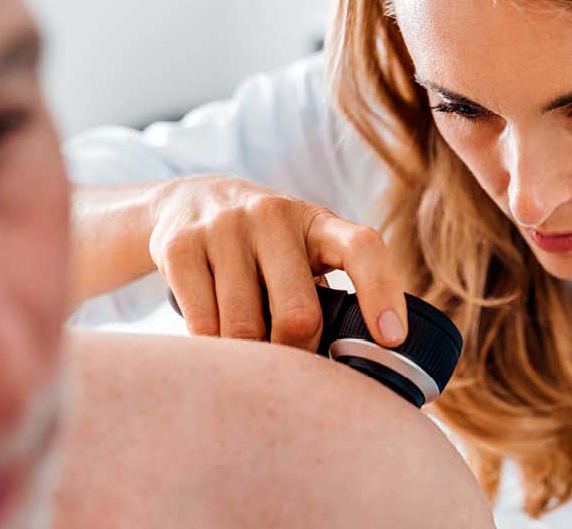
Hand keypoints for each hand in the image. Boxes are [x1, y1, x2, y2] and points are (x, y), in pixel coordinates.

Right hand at [147, 175, 406, 350]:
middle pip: (298, 313)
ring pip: (244, 329)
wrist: (190, 202)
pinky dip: (214, 348)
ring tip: (251, 351)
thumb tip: (356, 369)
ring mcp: (224, 228)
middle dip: (298, 353)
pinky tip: (217, 342)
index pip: (363, 248)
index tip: (391, 339)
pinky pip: (202, 326)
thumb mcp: (305, 253)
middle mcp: (273, 216)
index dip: (382, 293)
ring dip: (250, 356)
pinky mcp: (180, 247)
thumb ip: (332, 294)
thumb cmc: (267, 248)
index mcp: (318, 223)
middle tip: (292, 363)